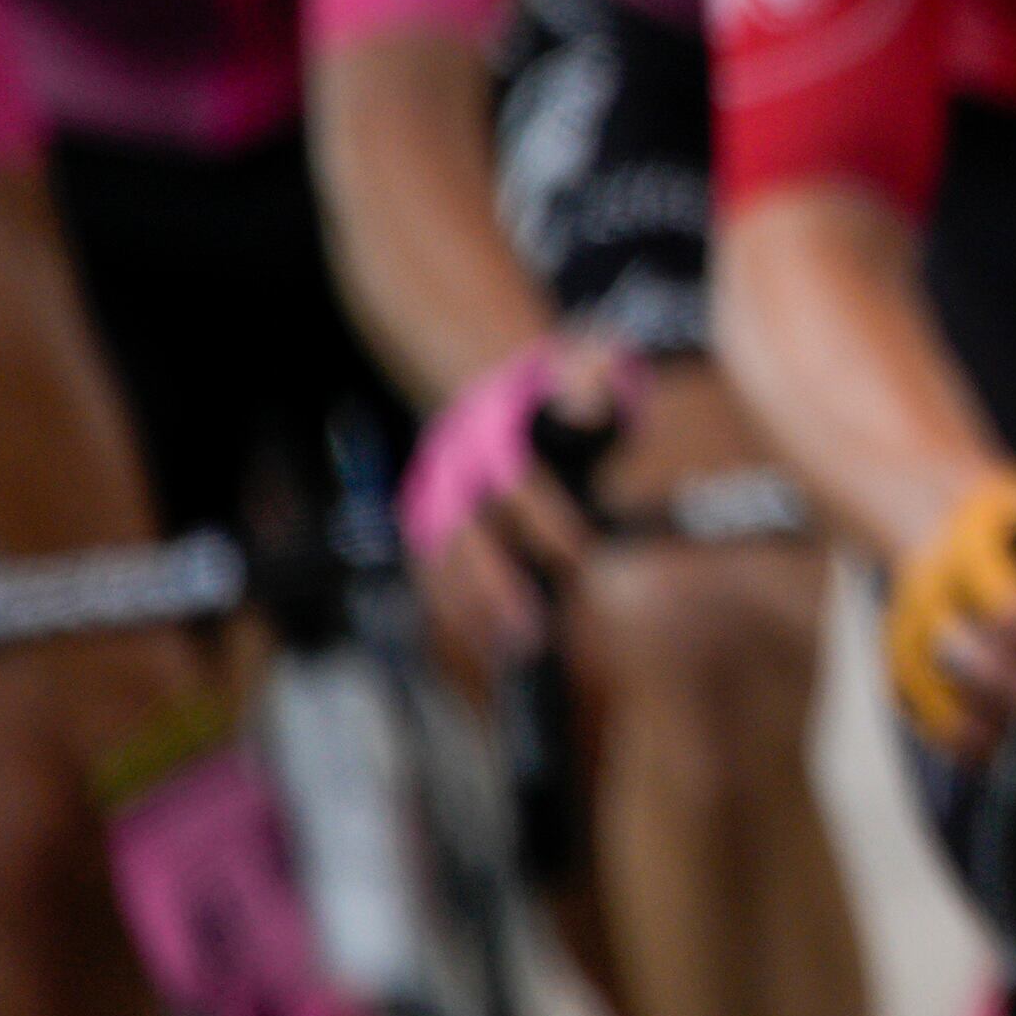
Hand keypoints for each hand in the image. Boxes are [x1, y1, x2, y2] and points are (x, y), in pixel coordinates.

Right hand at [402, 338, 634, 673]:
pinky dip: (449, 609)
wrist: (486, 377)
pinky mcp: (421, 519)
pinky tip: (480, 645)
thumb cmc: (554, 381)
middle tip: (531, 633)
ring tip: (508, 653)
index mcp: (492, 431)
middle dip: (496, 586)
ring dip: (470, 610)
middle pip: (468, 535)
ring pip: (441, 561)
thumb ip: (595, 376)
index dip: (545, 522)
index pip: (516, 485)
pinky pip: (429, 571)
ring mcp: (430, 496)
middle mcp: (452, 468)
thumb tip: (589, 403)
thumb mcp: (585, 361)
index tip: (579, 558)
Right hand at [883, 471, 1015, 752]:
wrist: (937, 518)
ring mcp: (907, 634)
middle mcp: (929, 593)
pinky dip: (965, 740)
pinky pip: (925, 716)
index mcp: (971, 547)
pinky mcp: (898, 665)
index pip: (1014, 608)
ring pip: (952, 699)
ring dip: (1015, 727)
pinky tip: (1011, 748)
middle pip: (987, 665)